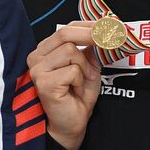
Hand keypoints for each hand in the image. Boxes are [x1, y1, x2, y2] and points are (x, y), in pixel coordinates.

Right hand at [26, 22, 101, 149]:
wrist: (71, 124)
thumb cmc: (77, 97)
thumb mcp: (87, 67)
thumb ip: (90, 48)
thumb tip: (103, 29)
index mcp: (45, 50)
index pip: (66, 28)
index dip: (89, 25)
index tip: (110, 25)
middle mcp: (36, 57)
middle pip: (65, 33)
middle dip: (92, 34)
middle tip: (112, 38)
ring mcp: (38, 69)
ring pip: (71, 52)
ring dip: (84, 68)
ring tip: (80, 82)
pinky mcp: (44, 82)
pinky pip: (72, 71)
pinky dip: (80, 81)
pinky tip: (74, 91)